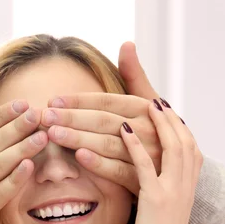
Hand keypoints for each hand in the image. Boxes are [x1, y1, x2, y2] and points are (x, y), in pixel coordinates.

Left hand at [41, 42, 169, 194]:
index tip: (53, 100)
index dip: (79, 100)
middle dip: (72, 117)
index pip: (107, 101)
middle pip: (103, 121)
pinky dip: (99, 164)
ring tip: (52, 134)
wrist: (180, 172)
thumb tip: (127, 43)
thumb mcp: (150, 103)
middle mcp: (149, 129)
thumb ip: (135, 75)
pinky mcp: (144, 180)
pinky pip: (119, 171)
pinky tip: (78, 157)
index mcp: (147, 108)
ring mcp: (148, 155)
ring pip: (108, 144)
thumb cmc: (157, 131)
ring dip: (79, 138)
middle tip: (44, 116)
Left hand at [120, 100, 202, 223]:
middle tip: (154, 98)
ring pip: (167, 146)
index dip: (175, 122)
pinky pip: (145, 166)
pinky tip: (122, 131)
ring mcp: (173, 189)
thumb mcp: (162, 205)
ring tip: (141, 105)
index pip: (186, 142)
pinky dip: (134, 146)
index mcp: (187, 182)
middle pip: (181, 138)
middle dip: (167, 116)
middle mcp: (185, 182)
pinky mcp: (156, 199)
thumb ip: (157, 182)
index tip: (162, 105)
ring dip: (152, 123)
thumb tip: (147, 167)